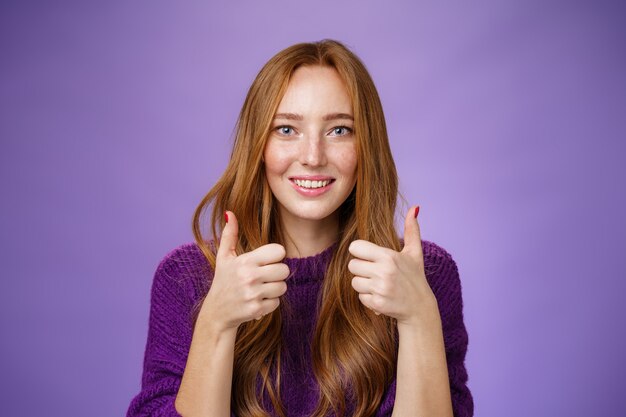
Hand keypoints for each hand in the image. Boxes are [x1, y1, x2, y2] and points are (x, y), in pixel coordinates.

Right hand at [200, 211, 289, 330]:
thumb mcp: (224, 257)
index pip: (279, 251)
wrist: (216, 312)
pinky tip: (257, 301)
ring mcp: (253, 294)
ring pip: (283, 287)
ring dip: (274, 289)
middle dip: (276, 274)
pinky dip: (269, 303)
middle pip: (284, 270)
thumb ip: (229, 235)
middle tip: (264, 277)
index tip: (265, 262)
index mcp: (245, 261)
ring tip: (260, 289)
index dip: (275, 256)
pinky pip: (277, 302)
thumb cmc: (223, 281)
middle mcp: (250, 276)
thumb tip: (229, 212)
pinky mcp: (257, 309)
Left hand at [348, 206, 435, 326]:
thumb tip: (414, 208)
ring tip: (379, 284)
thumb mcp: (415, 253)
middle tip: (376, 272)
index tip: (369, 256)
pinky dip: (368, 298)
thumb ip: (412, 230)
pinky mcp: (377, 304)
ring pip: (354, 282)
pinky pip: (360, 297)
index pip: (355, 247)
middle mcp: (383, 272)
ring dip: (364, 284)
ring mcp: (380, 288)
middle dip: (362, 269)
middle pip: (352, 265)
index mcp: (389, 256)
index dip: (360, 252)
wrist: (420, 308)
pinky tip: (381, 296)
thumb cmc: (415, 277)